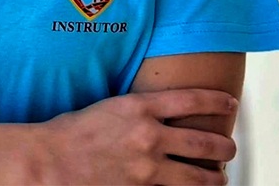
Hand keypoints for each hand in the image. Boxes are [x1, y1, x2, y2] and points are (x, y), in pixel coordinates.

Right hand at [37, 89, 237, 184]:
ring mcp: (147, 168)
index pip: (192, 100)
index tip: (231, 103)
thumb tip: (156, 117)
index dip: (217, 101)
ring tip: (219, 178)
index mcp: (139, 107)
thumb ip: (136, 112)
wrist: (47, 162)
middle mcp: (150, 136)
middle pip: (206, 142)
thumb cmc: (68, 134)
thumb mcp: (107, 109)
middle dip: (225, 148)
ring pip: (201, 177)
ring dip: (215, 178)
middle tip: (229, 149)